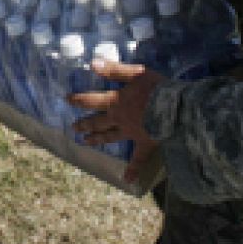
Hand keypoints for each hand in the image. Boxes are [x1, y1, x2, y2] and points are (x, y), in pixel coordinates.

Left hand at [69, 58, 161, 183]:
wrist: (175, 109)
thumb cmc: (157, 89)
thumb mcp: (136, 73)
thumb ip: (115, 70)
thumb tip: (92, 63)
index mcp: (116, 102)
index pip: (92, 100)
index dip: (79, 100)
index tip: (67, 100)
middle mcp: (119, 119)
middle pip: (98, 122)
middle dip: (85, 124)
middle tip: (74, 127)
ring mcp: (131, 133)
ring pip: (110, 137)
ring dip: (97, 140)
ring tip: (86, 142)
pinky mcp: (145, 144)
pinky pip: (138, 159)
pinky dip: (132, 170)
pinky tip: (127, 180)